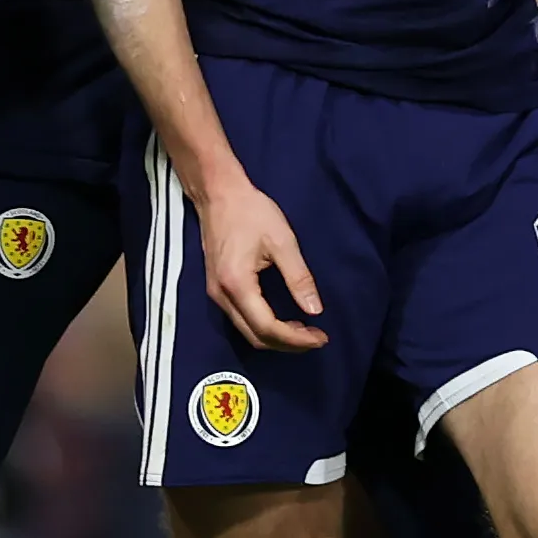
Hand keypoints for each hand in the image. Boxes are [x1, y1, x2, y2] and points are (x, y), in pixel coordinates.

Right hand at [191, 165, 328, 350]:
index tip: (321, 337)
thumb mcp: (282, 241)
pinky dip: (263, 327)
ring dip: (276, 337)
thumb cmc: (249, 211)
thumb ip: (299, 277)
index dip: (296, 339)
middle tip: (316, 337)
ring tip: (303, 330)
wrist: (217, 194)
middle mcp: (222, 296)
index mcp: (237, 285)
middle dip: (288, 344)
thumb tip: (315, 309)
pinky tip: (283, 319)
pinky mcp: (217, 289)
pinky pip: (241, 320)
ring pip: (247, 332)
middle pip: (256, 338)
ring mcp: (216, 294)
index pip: (268, 328)